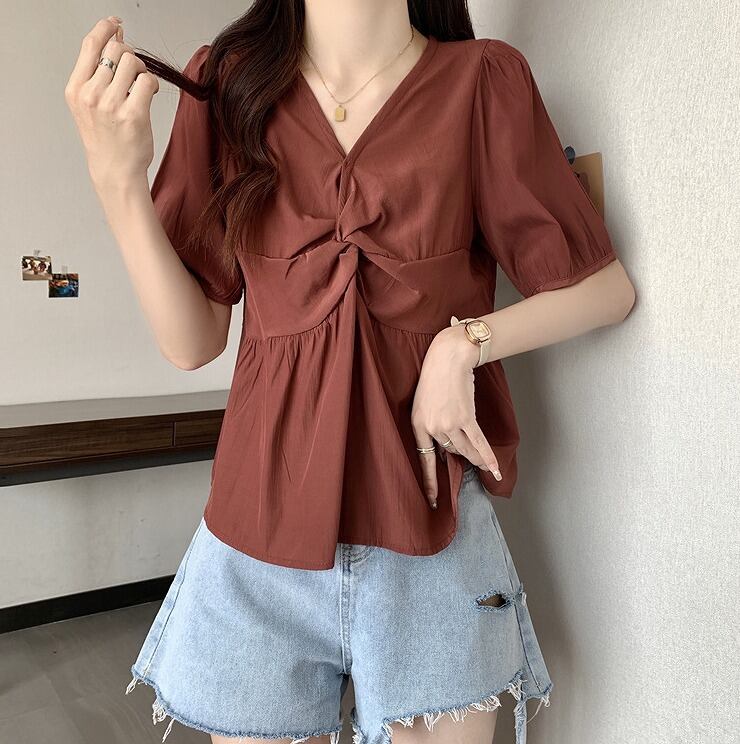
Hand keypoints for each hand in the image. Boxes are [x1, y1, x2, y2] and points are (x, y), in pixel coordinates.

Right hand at [65, 17, 158, 190]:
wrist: (115, 170)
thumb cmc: (106, 139)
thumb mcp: (90, 104)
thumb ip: (98, 72)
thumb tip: (114, 37)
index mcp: (76, 89)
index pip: (90, 45)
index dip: (105, 28)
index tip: (116, 24)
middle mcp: (91, 94)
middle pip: (116, 50)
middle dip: (129, 55)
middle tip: (133, 72)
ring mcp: (111, 104)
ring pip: (133, 62)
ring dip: (141, 70)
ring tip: (139, 88)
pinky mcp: (133, 113)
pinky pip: (148, 81)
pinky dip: (151, 85)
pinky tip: (147, 97)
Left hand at [411, 324, 501, 508]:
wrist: (448, 358)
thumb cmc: (436, 378)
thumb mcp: (423, 402)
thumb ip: (431, 424)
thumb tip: (445, 444)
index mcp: (417, 424)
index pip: (424, 460)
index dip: (430, 482)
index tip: (433, 501)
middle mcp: (432, 427)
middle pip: (451, 452)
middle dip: (462, 458)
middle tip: (471, 464)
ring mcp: (449, 423)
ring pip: (465, 450)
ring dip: (476, 459)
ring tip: (485, 467)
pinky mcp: (466, 418)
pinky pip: (478, 442)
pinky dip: (487, 456)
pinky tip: (493, 469)